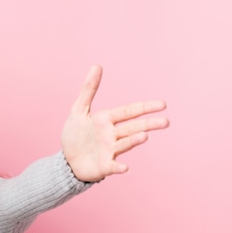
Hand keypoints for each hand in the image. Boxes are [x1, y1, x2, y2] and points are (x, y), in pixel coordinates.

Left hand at [61, 65, 169, 181]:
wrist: (66, 161)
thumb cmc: (74, 135)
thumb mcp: (78, 110)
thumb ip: (88, 90)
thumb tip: (97, 65)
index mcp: (107, 120)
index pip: (129, 111)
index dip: (145, 107)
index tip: (162, 104)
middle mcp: (112, 135)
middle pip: (133, 127)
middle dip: (149, 124)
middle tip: (165, 122)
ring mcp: (109, 151)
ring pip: (125, 144)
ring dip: (134, 140)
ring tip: (145, 135)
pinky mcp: (103, 166)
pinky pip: (112, 166)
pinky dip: (118, 166)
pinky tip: (124, 167)